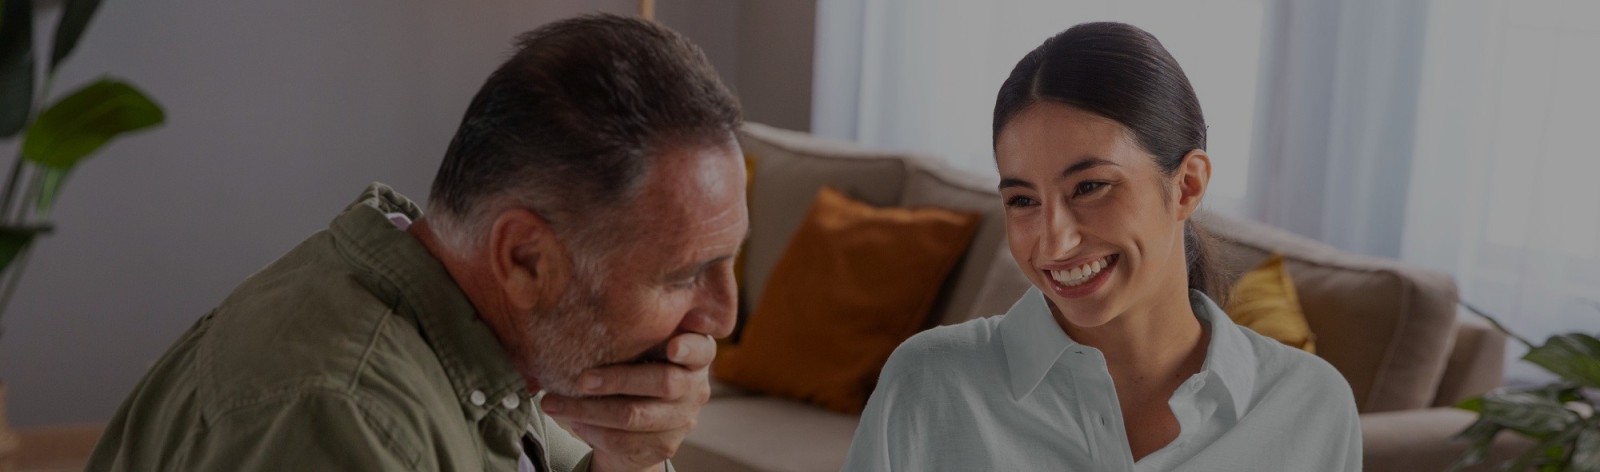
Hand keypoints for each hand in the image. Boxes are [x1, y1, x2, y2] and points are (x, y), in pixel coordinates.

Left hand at [541, 332, 715, 471]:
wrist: (642, 425)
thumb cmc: (637, 369)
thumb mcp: (642, 349)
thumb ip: (634, 334)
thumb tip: (584, 310)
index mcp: (696, 356)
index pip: (701, 349)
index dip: (688, 348)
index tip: (671, 346)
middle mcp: (695, 387)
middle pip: (663, 382)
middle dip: (617, 380)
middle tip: (581, 380)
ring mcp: (682, 420)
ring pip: (634, 415)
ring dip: (589, 411)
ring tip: (554, 403)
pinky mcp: (664, 445)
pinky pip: (624, 441)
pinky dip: (593, 431)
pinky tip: (574, 422)